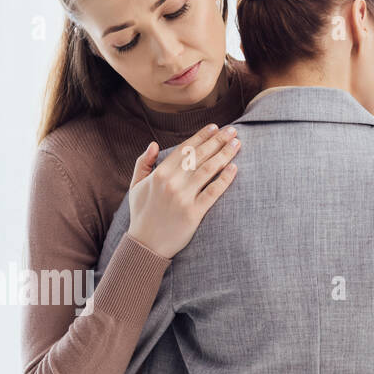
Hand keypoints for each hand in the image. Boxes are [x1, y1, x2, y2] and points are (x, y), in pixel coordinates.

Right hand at [126, 122, 241, 258]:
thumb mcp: (136, 187)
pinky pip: (213, 193)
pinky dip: (225, 179)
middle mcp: (172, 183)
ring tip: (237, 144)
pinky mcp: (194, 213)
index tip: (215, 128)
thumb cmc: (141, 215)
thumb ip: (143, 164)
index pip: (185, 149)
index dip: (201, 136)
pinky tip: (234, 168)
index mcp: (160, 174)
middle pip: (200, 156)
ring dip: (225, 155)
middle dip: (218, 140)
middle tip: (232, 131)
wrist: (145, 245)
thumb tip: (153, 145)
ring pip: (208, 170)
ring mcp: (184, 198)